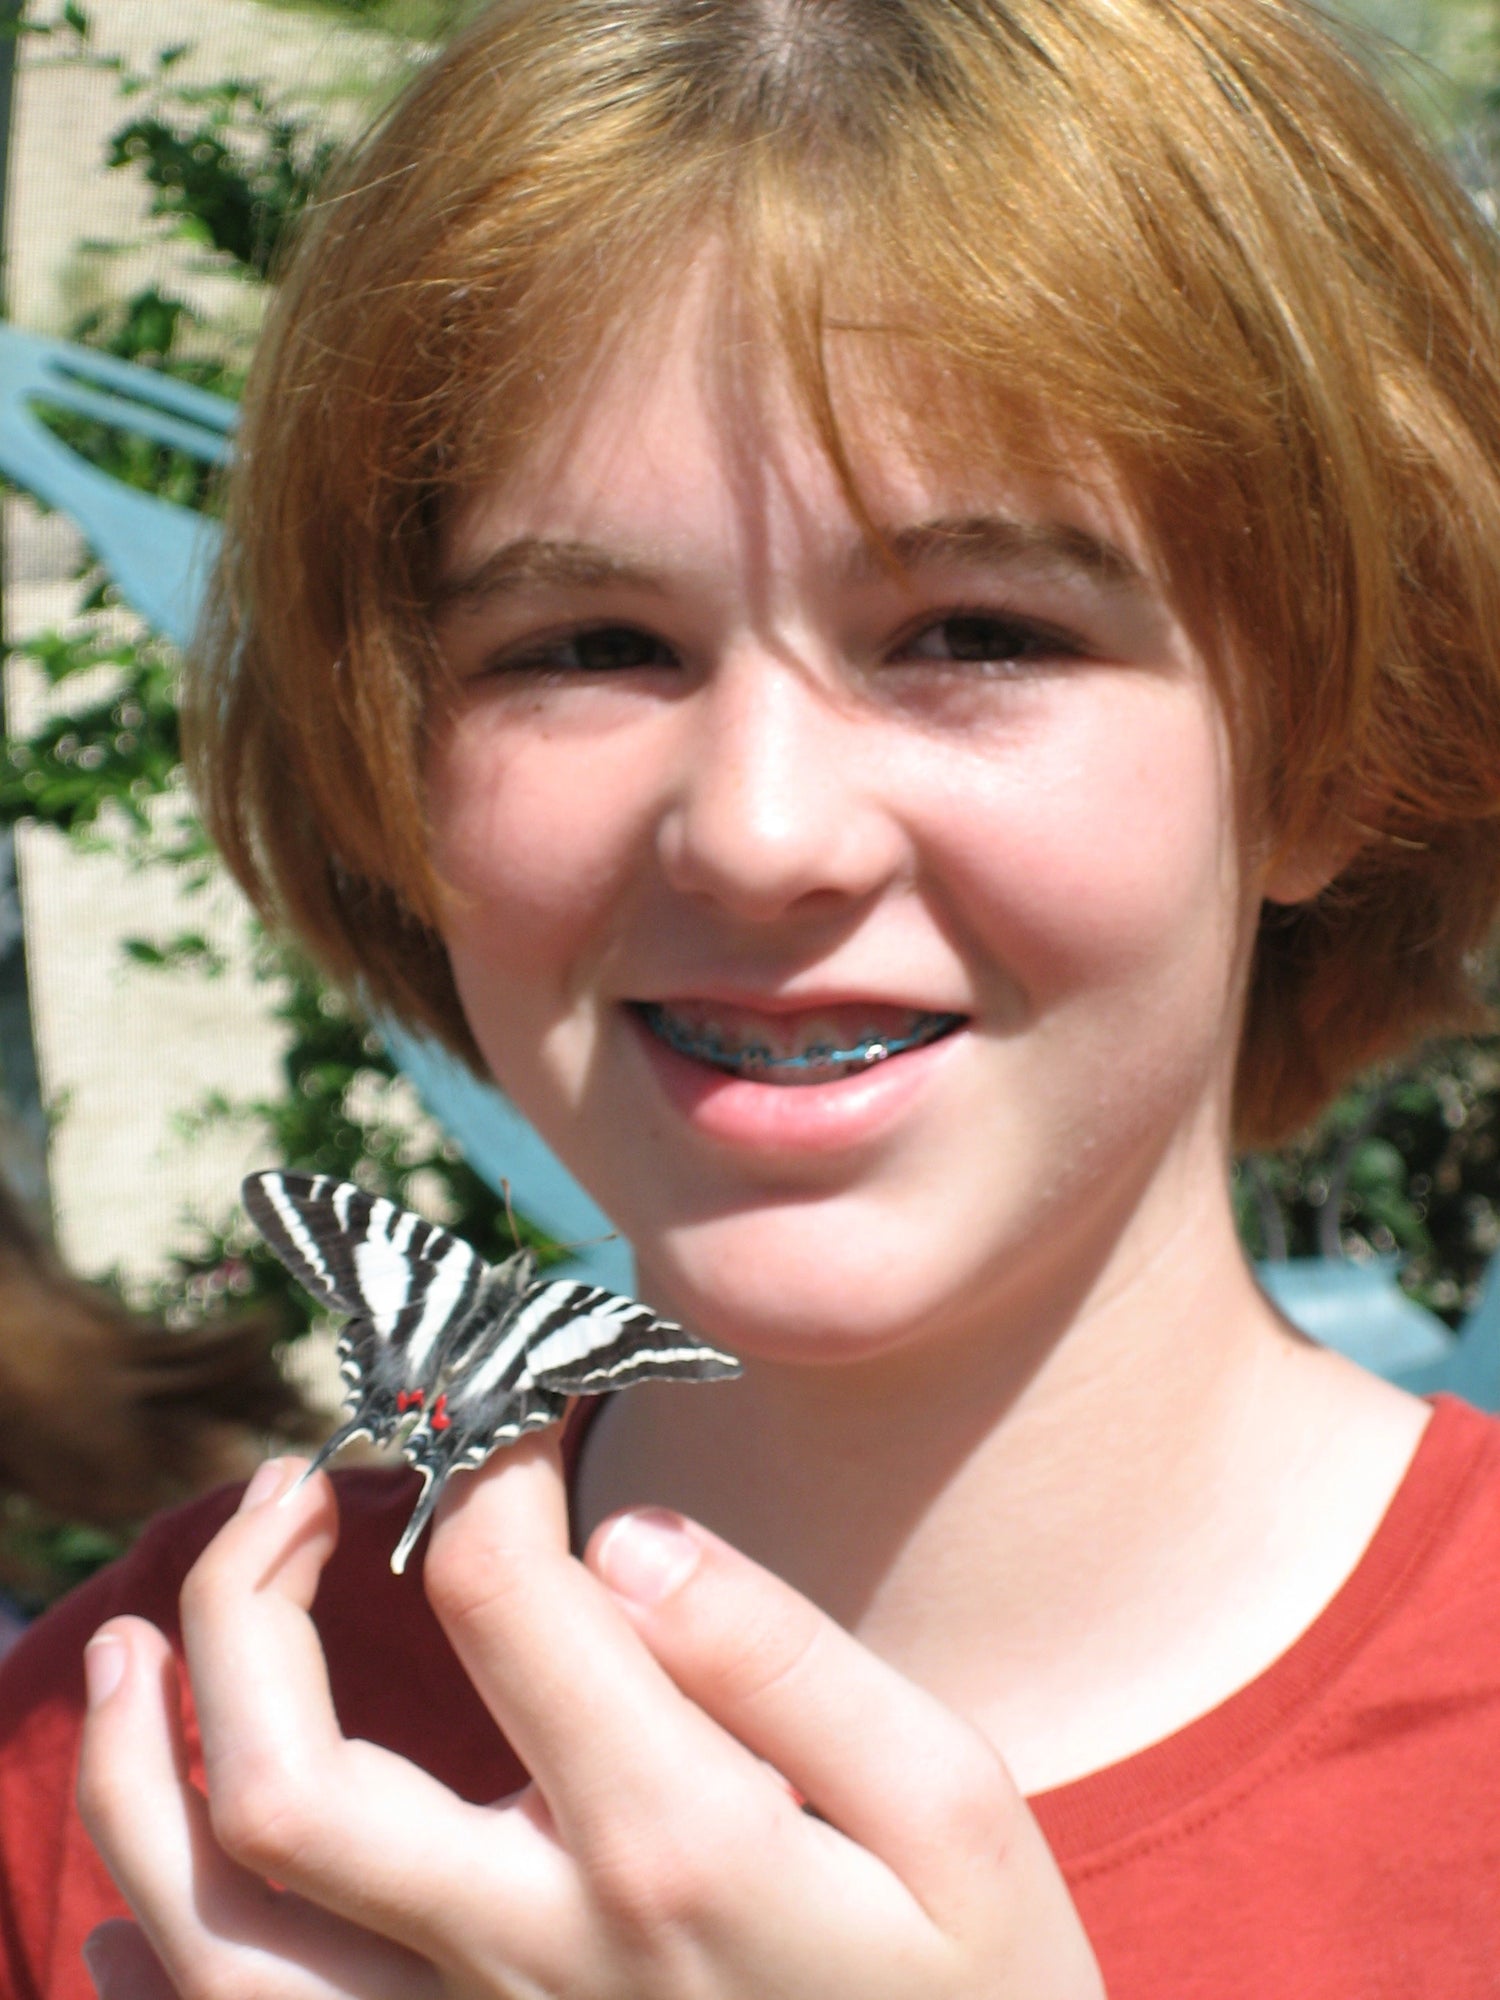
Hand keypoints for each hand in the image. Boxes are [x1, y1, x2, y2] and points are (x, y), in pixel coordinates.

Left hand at [78, 1443, 1104, 1998]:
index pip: (504, 1599)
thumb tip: (628, 1537)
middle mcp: (532, 1957)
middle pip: (290, 1780)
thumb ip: (789, 1664)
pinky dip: (153, 1962)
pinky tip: (122, 1896)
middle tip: (283, 1486)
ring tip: (129, 1648)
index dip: (487, 1464)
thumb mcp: (953, 1810)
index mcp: (671, 1846)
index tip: (507, 1409)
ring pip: (222, 1940)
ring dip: (130, 1780)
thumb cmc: (981, 1992)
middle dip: (243, 1599)